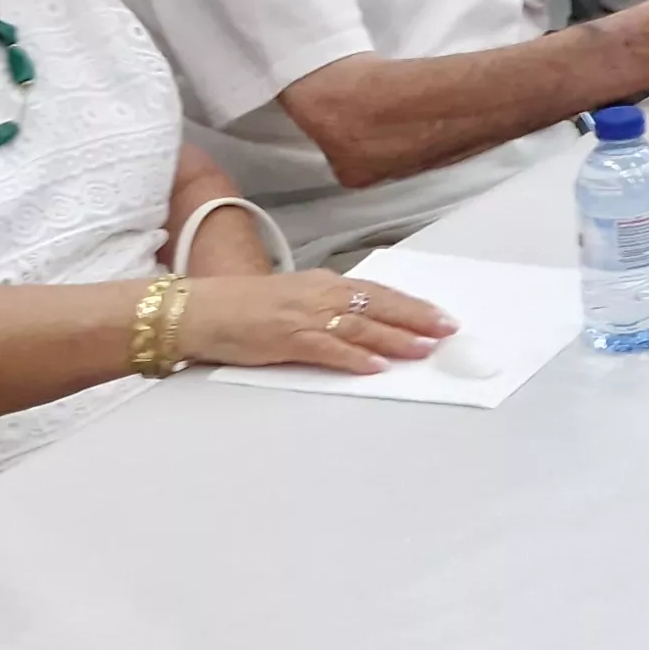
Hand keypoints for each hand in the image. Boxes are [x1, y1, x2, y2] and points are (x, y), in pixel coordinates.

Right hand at [179, 270, 453, 372]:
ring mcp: (304, 316)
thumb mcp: (293, 298)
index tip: (440, 315)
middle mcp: (319, 295)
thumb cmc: (243, 307)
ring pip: (360, 327)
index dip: (411, 304)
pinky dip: (354, 358)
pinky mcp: (287, 339)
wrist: (200, 309)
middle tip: (448, 330)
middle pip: (378, 305)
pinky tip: (376, 366)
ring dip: (395, 338)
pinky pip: (328, 349)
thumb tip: (362, 322)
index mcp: (322, 283)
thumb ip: (326, 307)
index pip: (377, 292)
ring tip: (423, 349)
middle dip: (416, 318)